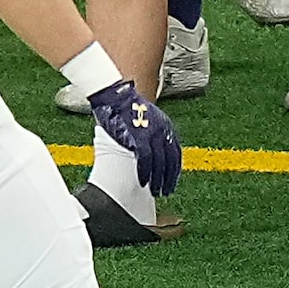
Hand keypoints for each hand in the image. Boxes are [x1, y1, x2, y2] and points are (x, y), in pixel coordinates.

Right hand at [85, 79, 182, 196]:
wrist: (113, 95)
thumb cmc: (124, 106)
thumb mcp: (145, 117)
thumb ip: (150, 132)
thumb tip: (149, 148)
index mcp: (166, 126)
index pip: (175, 153)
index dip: (174, 170)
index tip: (171, 182)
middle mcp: (163, 130)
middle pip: (170, 161)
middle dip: (168, 179)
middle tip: (165, 192)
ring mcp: (152, 133)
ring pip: (159, 163)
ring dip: (158, 180)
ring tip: (155, 192)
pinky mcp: (140, 137)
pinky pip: (145, 160)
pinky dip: (145, 173)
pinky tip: (143, 182)